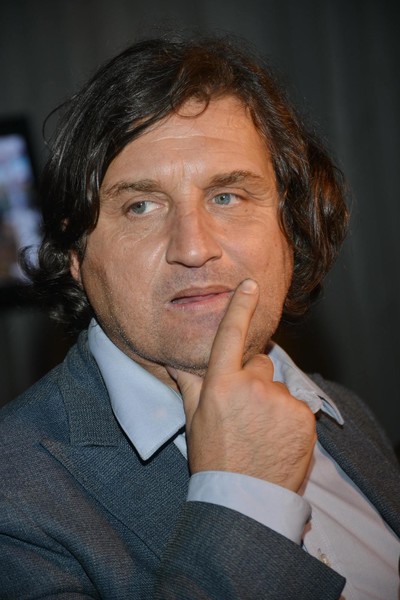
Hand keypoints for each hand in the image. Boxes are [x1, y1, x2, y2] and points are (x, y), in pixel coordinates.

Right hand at [171, 279, 316, 491]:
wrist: (244, 498)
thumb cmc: (213, 457)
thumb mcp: (194, 418)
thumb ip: (189, 384)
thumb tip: (175, 360)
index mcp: (220, 384)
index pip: (230, 335)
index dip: (240, 306)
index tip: (250, 285)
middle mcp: (251, 386)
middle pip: (259, 364)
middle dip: (253, 379)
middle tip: (245, 411)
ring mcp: (279, 401)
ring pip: (278, 386)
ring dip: (271, 400)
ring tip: (261, 430)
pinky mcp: (303, 416)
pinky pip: (295, 405)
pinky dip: (288, 417)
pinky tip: (277, 438)